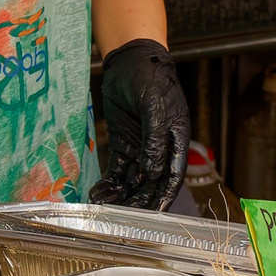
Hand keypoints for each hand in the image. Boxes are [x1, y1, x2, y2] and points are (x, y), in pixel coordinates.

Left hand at [90, 38, 188, 209]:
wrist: (130, 59)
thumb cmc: (151, 78)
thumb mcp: (155, 109)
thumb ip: (154, 141)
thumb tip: (152, 172)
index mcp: (176, 140)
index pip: (172, 176)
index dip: (164, 197)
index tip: (154, 214)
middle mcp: (160, 148)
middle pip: (151, 183)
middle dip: (138, 200)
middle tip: (122, 217)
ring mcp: (141, 147)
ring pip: (133, 179)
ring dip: (121, 194)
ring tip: (104, 206)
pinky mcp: (123, 143)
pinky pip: (117, 169)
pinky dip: (109, 182)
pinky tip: (99, 192)